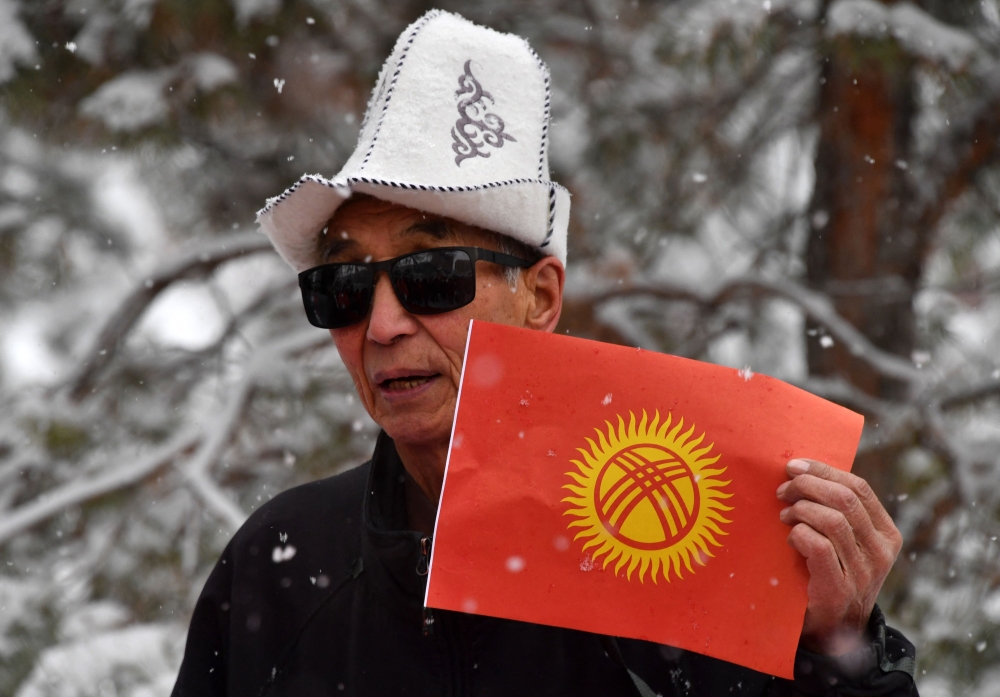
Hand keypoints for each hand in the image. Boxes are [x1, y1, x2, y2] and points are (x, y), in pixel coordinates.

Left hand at [777, 458, 901, 655]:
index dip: (824, 471)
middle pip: (845, 499)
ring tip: (783, 515)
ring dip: (800, 510)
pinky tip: (789, 538)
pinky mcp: (839, 590)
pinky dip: (799, 534)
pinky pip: (819, 546)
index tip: (794, 465)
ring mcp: (863, 573)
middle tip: (782, 490)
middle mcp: (881, 552)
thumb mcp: (843, 542)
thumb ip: (835, 511)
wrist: (829, 631)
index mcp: (886, 534)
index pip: (859, 488)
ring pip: (833, 520)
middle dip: (807, 486)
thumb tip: (802, 470)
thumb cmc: (828, 574)